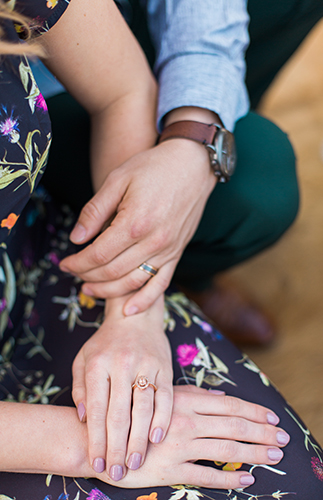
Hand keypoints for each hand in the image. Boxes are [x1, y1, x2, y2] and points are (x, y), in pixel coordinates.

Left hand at [59, 138, 215, 314]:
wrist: (192, 165)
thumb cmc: (152, 168)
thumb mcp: (117, 179)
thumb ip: (95, 211)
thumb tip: (76, 238)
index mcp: (134, 222)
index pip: (97, 255)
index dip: (76, 263)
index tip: (64, 263)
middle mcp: (152, 241)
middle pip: (112, 272)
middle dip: (87, 276)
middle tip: (73, 273)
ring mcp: (167, 250)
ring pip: (132, 282)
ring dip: (108, 291)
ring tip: (90, 290)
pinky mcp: (177, 253)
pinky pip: (161, 284)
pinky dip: (144, 300)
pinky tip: (129, 310)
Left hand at [72, 294, 172, 479]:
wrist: (136, 318)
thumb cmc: (106, 342)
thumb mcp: (84, 358)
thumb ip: (80, 387)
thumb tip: (82, 418)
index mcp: (98, 364)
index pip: (96, 409)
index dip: (96, 439)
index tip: (96, 462)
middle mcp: (122, 365)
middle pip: (119, 414)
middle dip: (116, 447)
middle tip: (116, 472)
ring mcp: (146, 365)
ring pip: (143, 409)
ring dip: (138, 440)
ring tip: (134, 462)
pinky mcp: (165, 367)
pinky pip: (166, 397)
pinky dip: (162, 419)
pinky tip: (156, 438)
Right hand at [94, 385, 289, 489]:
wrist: (99, 438)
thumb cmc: (132, 412)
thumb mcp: (163, 397)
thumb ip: (193, 396)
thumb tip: (221, 396)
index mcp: (186, 401)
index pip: (229, 405)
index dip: (254, 411)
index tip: (273, 417)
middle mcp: (187, 421)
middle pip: (234, 426)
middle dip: (262, 432)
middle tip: (284, 438)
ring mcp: (180, 446)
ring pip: (226, 449)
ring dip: (254, 453)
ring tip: (273, 455)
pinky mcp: (171, 469)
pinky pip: (207, 476)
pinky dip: (230, 479)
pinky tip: (247, 480)